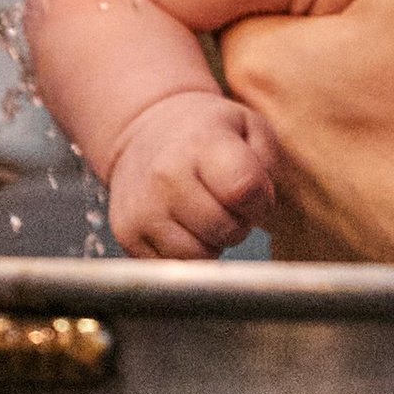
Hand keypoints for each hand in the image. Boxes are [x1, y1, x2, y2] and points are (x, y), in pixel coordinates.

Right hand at [106, 91, 278, 260]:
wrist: (144, 135)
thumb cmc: (205, 135)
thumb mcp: (247, 127)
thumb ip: (266, 162)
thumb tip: (259, 204)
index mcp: (201, 143)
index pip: (244, 190)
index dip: (260, 201)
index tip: (251, 192)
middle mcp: (165, 175)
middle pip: (226, 231)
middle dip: (237, 224)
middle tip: (226, 204)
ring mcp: (142, 208)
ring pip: (200, 257)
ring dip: (211, 243)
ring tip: (203, 214)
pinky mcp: (127, 235)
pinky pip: (173, 266)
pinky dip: (185, 253)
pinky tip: (181, 225)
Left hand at [218, 0, 393, 264]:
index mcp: (261, 59)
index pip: (273, 9)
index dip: (331, 9)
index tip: (380, 24)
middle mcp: (250, 133)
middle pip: (286, 71)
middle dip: (334, 66)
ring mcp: (274, 200)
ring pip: (301, 135)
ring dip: (341, 127)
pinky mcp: (305, 247)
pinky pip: (320, 198)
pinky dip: (354, 188)